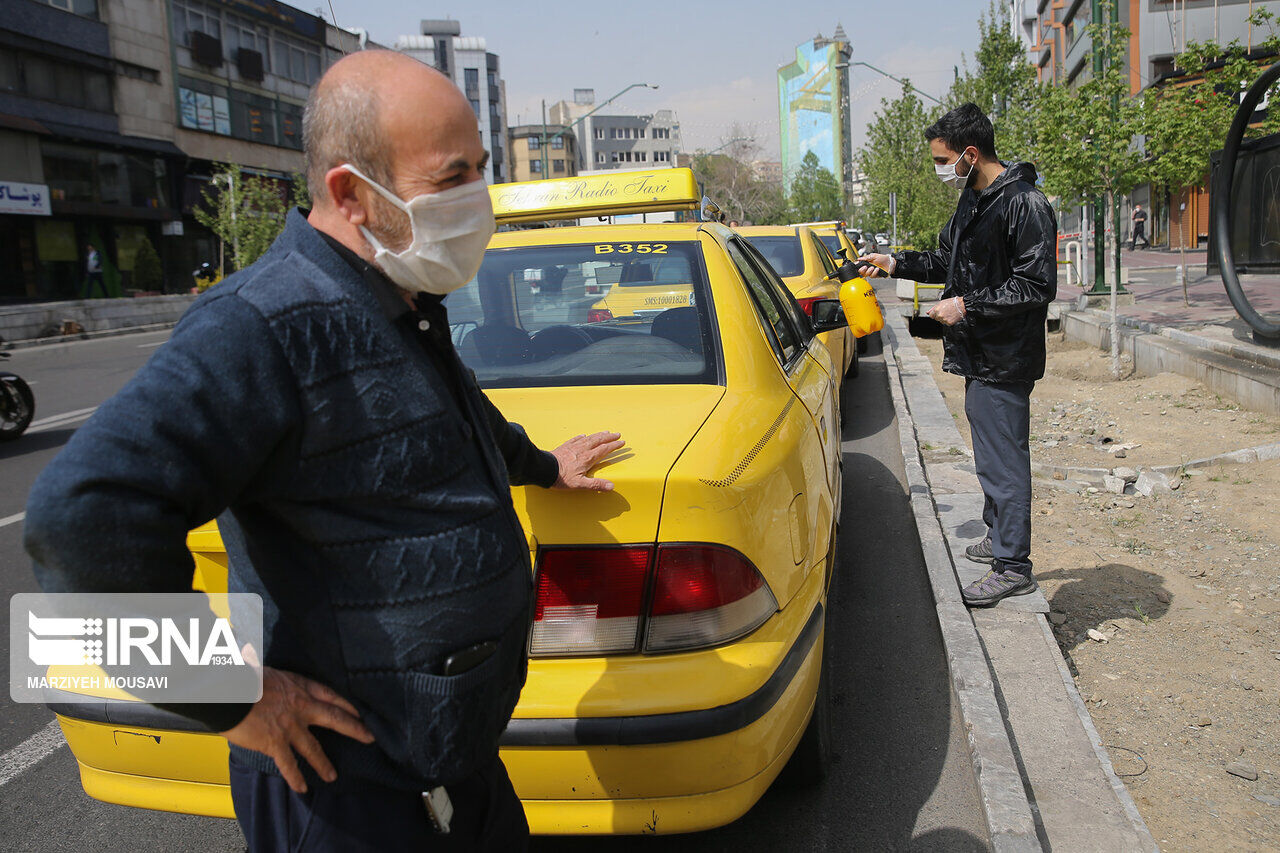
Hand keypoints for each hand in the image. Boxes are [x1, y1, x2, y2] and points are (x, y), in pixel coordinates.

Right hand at [221, 667, 374, 792]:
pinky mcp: (275, 743)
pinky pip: (289, 764)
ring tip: (332, 776)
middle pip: (335, 718)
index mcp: (299, 687)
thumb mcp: (260, 667)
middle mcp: (301, 707)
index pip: (330, 695)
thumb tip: (248, 654)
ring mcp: (290, 726)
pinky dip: (296, 777)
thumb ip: (263, 666)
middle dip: (354, 729)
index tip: (359, 713)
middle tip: (369, 738)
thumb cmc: (241, 677)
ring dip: (324, 764)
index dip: (346, 705)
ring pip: (314, 748)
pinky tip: (302, 788)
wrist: (228, 693)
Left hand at [551, 431, 624, 490]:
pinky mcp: (564, 447)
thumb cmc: (561, 478)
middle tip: (617, 434)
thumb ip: (596, 485)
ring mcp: (573, 447)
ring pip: (589, 438)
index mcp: (588, 458)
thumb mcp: (580, 484)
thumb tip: (611, 486)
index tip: (622, 442)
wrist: (543, 469)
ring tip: (605, 432)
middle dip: (609, 437)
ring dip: (598, 435)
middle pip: (598, 441)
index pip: (604, 449)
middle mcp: (582, 450)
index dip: (614, 446)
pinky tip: (583, 435)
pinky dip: (581, 437)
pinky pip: (575, 439)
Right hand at [855, 253, 893, 277]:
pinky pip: (872, 276)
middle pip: (860, 272)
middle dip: (861, 270)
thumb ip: (866, 257)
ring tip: (873, 267)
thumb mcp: (874, 255)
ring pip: (866, 275)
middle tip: (865, 267)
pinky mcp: (875, 275)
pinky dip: (874, 272)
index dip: (857, 266)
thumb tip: (859, 259)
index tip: (857, 265)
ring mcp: (871, 272)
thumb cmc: (883, 258)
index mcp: (866, 262)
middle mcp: (868, 268)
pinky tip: (877, 269)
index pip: (859, 265)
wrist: (890, 263)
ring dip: (869, 271)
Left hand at [927, 296, 965, 325]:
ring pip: (941, 321)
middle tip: (946, 312)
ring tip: (949, 313)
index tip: (938, 313)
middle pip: (936, 319)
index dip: (934, 314)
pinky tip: (951, 316)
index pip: (931, 316)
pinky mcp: (949, 323)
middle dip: (940, 316)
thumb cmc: (952, 303)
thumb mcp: (941, 303)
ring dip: (944, 319)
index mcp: (936, 310)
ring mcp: (944, 319)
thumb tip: (928, 312)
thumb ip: (933, 308)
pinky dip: (949, 321)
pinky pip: (946, 323)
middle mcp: (939, 315)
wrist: (961, 305)